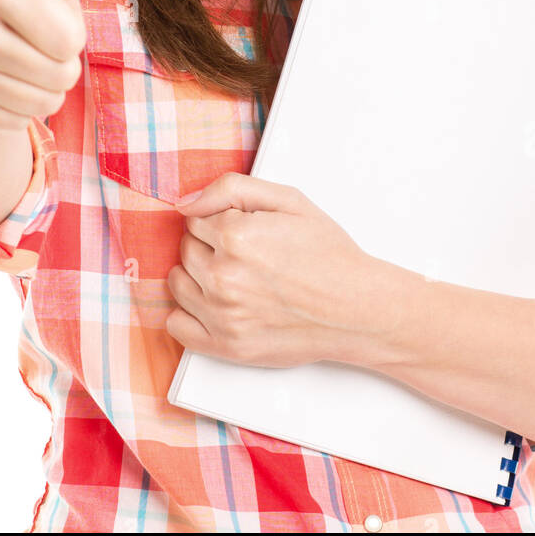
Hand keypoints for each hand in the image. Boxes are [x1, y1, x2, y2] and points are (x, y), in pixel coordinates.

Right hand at [0, 0, 86, 130]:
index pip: (70, 38)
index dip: (70, 21)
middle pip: (62, 70)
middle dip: (62, 53)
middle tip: (34, 27)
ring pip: (45, 97)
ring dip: (45, 76)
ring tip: (21, 47)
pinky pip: (21, 118)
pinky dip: (22, 101)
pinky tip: (2, 74)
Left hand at [165, 173, 375, 367]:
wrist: (357, 308)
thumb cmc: (328, 254)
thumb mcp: (289, 200)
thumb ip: (231, 189)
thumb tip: (186, 202)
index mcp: (236, 235)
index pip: (195, 218)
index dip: (219, 220)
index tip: (244, 230)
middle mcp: (223, 276)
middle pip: (186, 248)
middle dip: (208, 246)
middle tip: (246, 254)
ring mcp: (223, 314)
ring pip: (177, 283)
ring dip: (196, 276)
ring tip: (234, 277)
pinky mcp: (226, 346)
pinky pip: (177, 326)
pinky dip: (187, 314)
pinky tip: (213, 305)